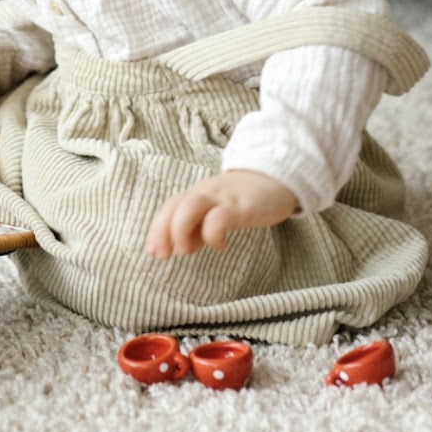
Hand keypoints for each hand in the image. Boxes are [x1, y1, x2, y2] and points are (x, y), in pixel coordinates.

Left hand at [144, 170, 298, 259]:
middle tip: (162, 256)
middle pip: (173, 206)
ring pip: (189, 208)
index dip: (157, 229)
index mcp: (197, 194)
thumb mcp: (218, 210)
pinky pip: (218, 218)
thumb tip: (184, 247)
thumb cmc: (245, 197)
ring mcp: (222, 198)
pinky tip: (220, 246)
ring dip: (181, 232)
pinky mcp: (241, 206)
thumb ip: (199, 226)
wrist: (278, 176)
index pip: (169, 207)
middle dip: (162, 232)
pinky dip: (213, 235)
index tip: (153, 252)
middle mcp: (204, 193)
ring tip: (187, 251)